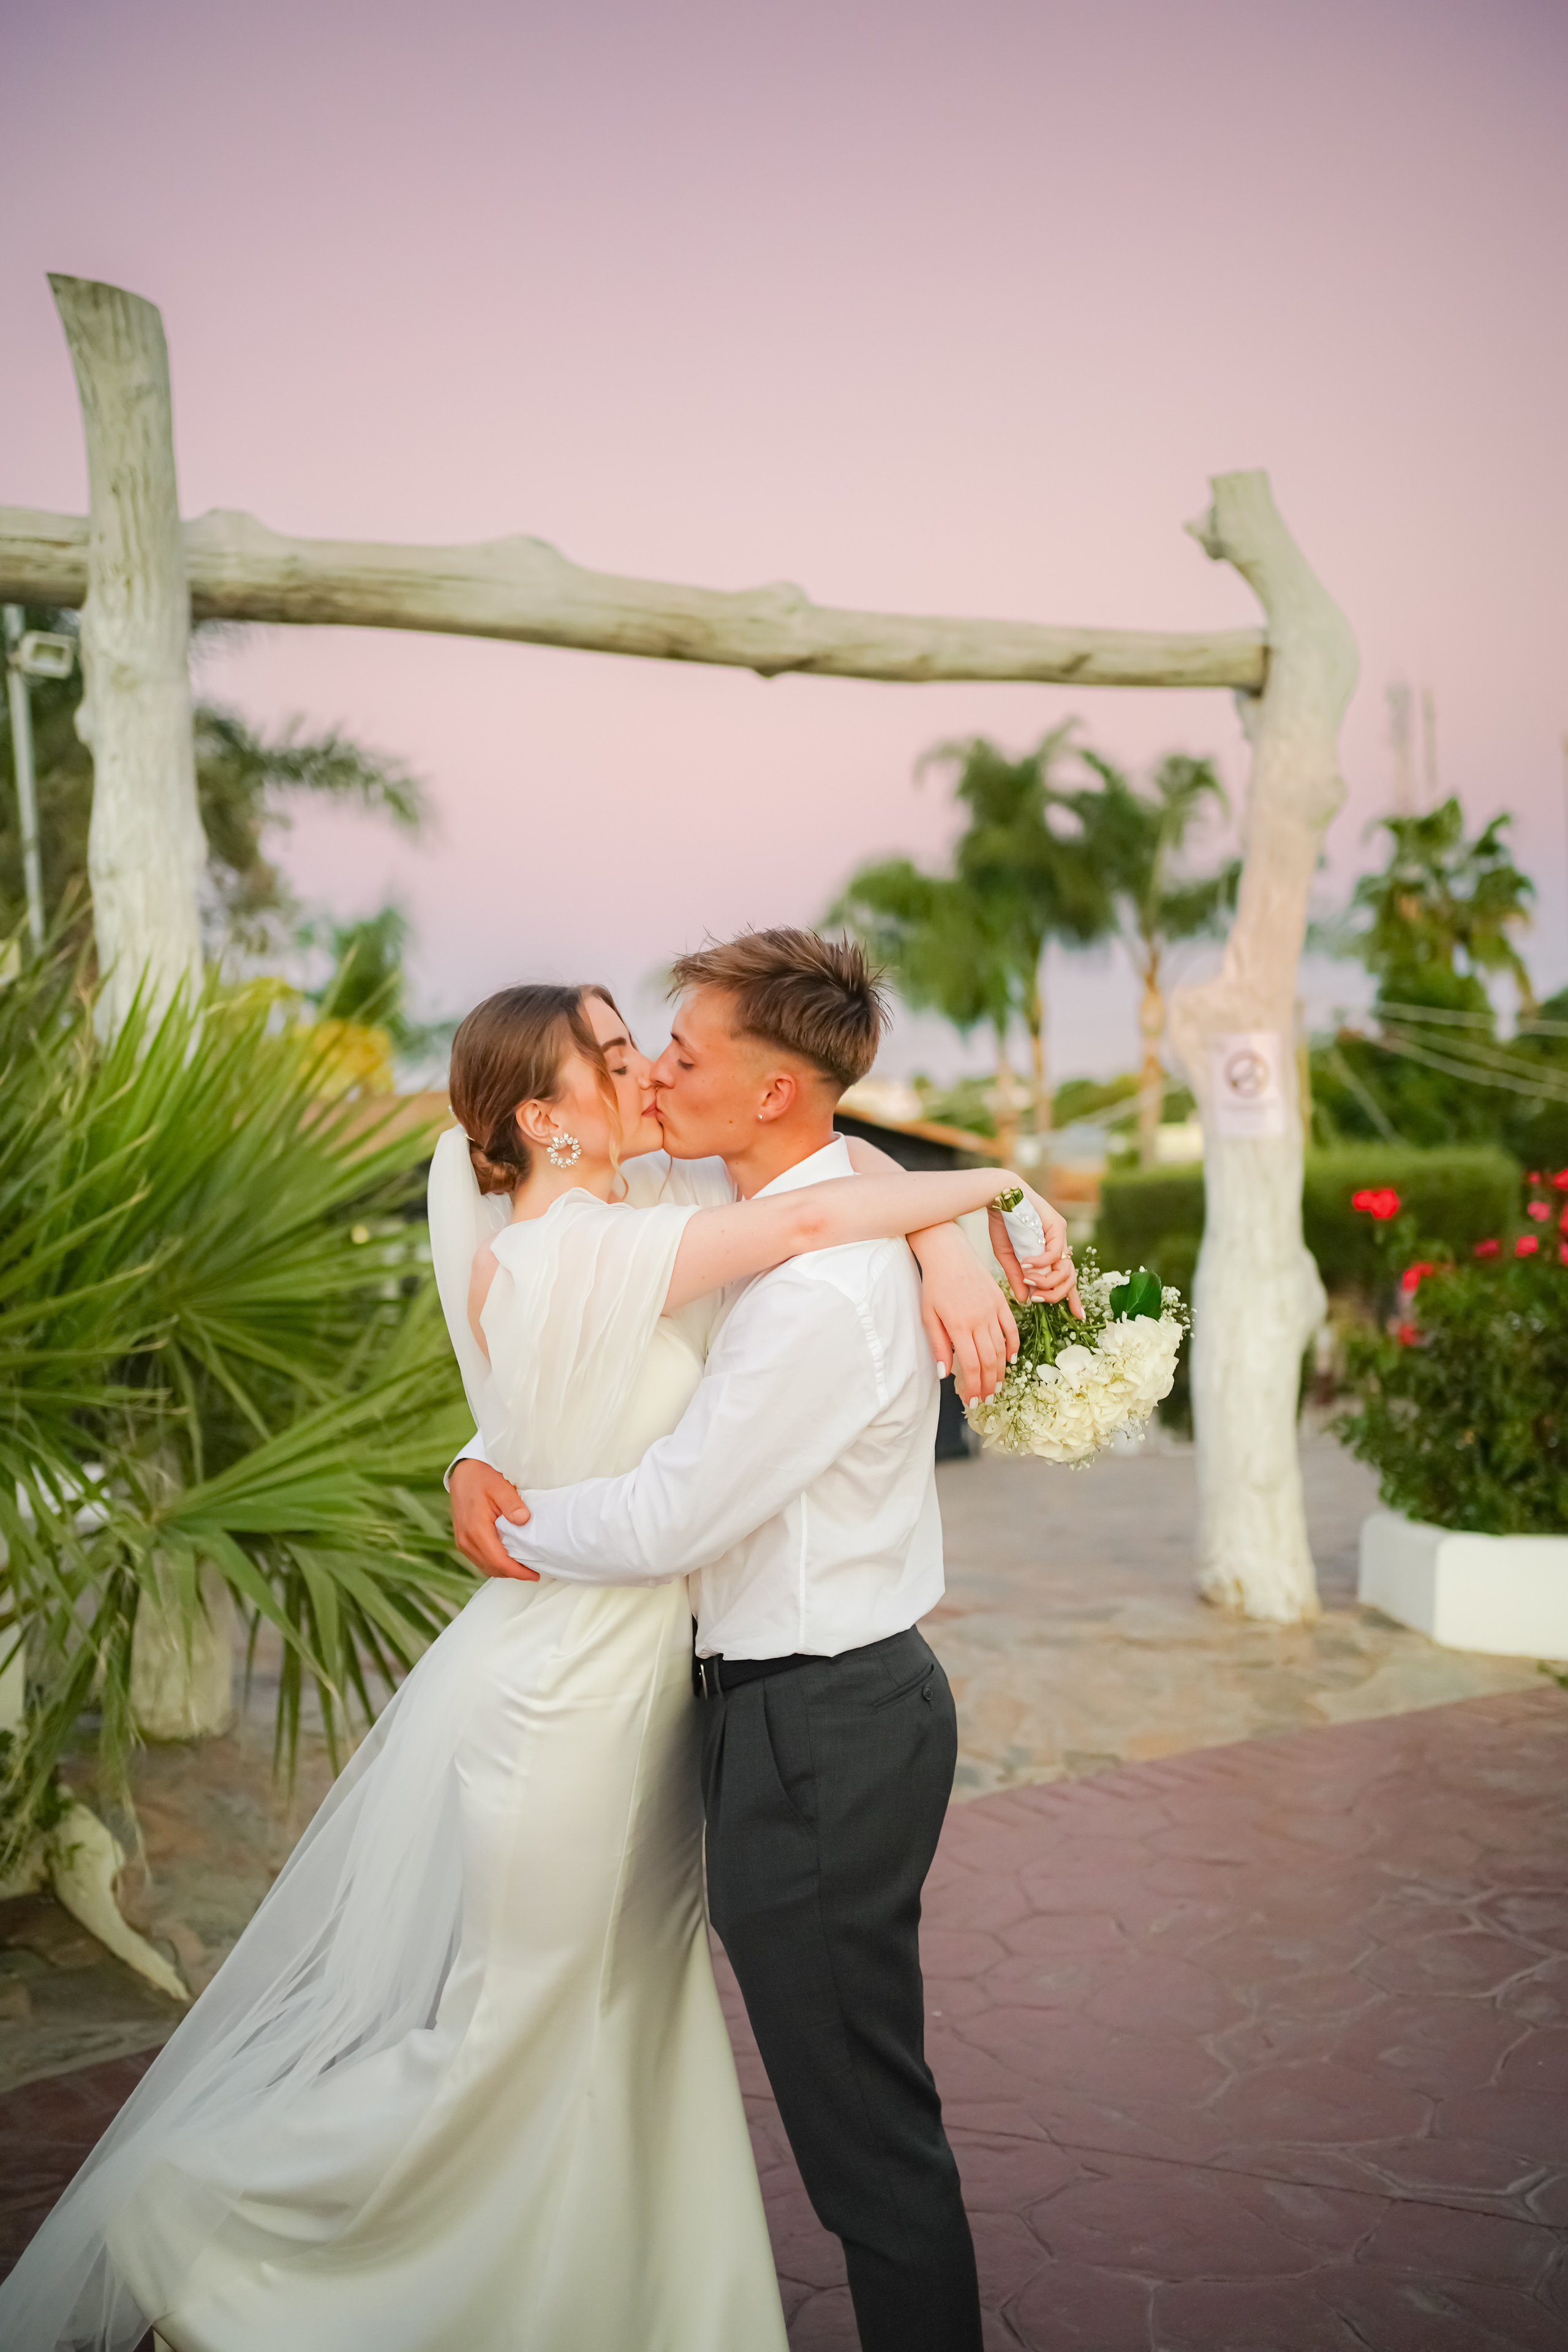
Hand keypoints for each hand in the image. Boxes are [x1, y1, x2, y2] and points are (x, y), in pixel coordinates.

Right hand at [450, 1457, 538, 1579]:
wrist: (462, 1473)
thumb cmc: (482, 1478)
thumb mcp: (501, 1486)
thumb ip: (512, 1505)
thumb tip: (524, 1520)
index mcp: (476, 1529)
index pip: (498, 1561)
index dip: (517, 1572)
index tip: (534, 1574)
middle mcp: (466, 1540)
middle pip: (492, 1568)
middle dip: (513, 1573)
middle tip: (534, 1571)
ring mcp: (463, 1541)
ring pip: (485, 1566)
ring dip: (504, 1570)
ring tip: (524, 1567)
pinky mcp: (463, 1540)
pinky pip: (479, 1559)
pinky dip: (494, 1563)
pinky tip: (508, 1558)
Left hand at [909, 1221, 1018, 1403]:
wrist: (948, 1253)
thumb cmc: (934, 1285)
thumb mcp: (928, 1316)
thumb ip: (938, 1345)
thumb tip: (944, 1374)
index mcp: (958, 1326)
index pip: (971, 1365)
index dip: (974, 1386)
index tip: (973, 1401)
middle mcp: (979, 1320)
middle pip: (988, 1361)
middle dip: (988, 1384)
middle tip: (987, 1399)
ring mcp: (992, 1310)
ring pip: (1001, 1348)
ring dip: (1000, 1371)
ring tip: (997, 1386)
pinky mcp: (1000, 1301)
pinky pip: (1011, 1329)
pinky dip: (1013, 1346)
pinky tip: (1011, 1360)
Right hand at [987, 1183, 1083, 1319]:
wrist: (997, 1196)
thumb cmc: (1002, 1223)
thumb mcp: (1008, 1257)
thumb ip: (1017, 1278)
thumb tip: (1025, 1300)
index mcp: (1050, 1251)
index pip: (1066, 1277)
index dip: (1073, 1297)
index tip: (1078, 1315)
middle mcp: (1059, 1244)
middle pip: (1069, 1278)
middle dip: (1055, 1294)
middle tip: (1038, 1298)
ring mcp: (1060, 1235)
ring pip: (1065, 1269)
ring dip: (1047, 1281)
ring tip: (1028, 1280)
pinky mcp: (1057, 1225)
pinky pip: (1055, 1254)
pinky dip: (1041, 1263)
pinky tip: (1027, 1264)